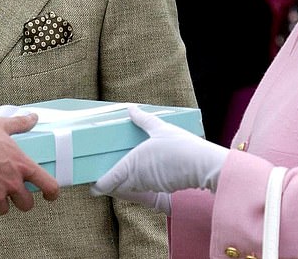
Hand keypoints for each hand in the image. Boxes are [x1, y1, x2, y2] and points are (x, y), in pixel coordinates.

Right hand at [0, 114, 59, 215]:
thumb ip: (20, 124)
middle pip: (26, 204)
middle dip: (19, 200)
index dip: (52, 193)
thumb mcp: (0, 125)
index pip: (49, 185)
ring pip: (4, 209)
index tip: (49, 195)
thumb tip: (32, 118)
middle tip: (10, 193)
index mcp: (21, 165)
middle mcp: (12, 183)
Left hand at [91, 106, 228, 207]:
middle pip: (116, 187)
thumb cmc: (181, 147)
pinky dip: (138, 184)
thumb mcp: (160, 128)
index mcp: (131, 166)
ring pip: (130, 189)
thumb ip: (143, 120)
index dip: (98, 185)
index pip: (107, 183)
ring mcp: (149, 186)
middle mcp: (137, 179)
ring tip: (119, 168)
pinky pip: (143, 189)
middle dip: (109, 183)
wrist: (205, 166)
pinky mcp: (161, 189)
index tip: (92, 182)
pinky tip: (141, 173)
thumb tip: (131, 108)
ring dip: (123, 183)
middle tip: (102, 171)